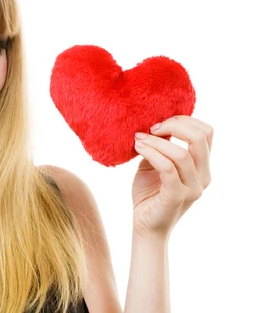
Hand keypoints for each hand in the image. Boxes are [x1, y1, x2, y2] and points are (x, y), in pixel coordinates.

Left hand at [131, 115, 212, 239]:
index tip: (159, 124)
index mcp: (202, 166)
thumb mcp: (156, 163)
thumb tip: (157, 124)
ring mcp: (193, 188)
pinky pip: (168, 168)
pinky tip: (138, 148)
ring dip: (156, 142)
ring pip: (181, 154)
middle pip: (200, 138)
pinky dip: (152, 153)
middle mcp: (203, 176)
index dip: (184, 121)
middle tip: (151, 129)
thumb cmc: (149, 193)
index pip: (206, 133)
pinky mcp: (177, 196)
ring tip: (138, 139)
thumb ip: (162, 146)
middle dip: (174, 126)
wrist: (144, 225)